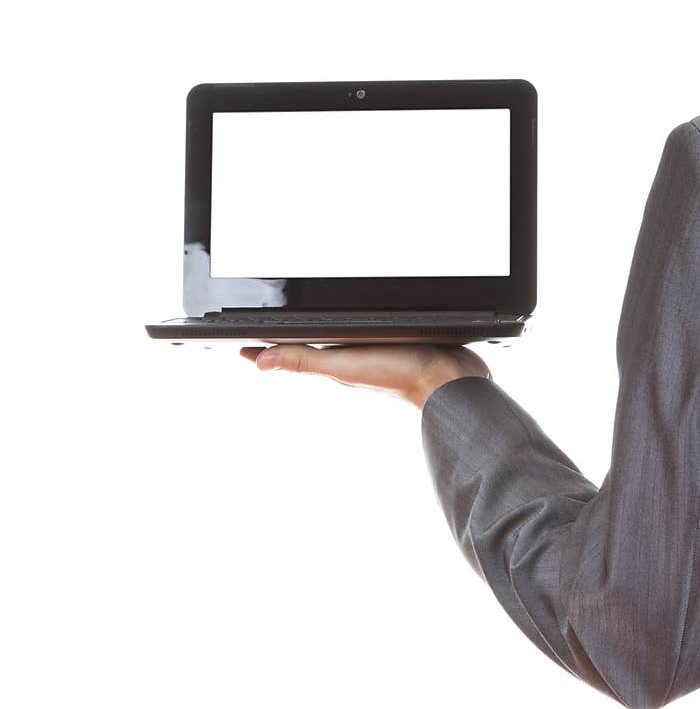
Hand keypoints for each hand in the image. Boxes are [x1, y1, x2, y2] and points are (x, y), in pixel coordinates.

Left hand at [239, 342, 490, 408]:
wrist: (449, 380)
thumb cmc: (399, 375)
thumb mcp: (343, 365)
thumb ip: (305, 360)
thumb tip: (261, 362)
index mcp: (334, 363)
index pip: (290, 354)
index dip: (266, 349)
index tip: (241, 345)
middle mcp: (349, 361)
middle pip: (310, 348)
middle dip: (287, 341)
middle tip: (265, 336)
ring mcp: (371, 355)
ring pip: (337, 342)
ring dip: (319, 337)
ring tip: (304, 333)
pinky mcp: (395, 346)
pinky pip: (366, 336)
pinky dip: (355, 330)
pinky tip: (363, 328)